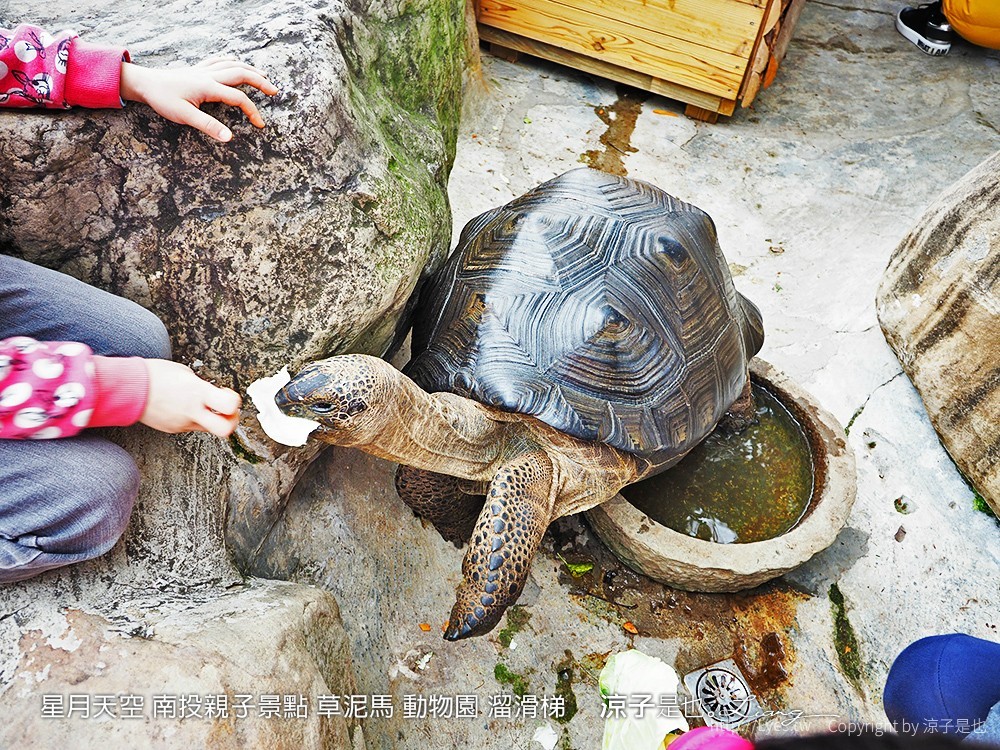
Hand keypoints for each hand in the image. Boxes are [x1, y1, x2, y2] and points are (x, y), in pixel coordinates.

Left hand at [119, 56, 278, 141]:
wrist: (145, 83)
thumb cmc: (163, 99)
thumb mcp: (185, 117)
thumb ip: (208, 126)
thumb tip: (229, 137)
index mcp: (208, 87)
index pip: (239, 98)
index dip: (253, 111)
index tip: (260, 124)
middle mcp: (209, 75)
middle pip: (241, 73)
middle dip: (260, 82)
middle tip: (274, 91)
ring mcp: (203, 70)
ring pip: (232, 64)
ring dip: (250, 70)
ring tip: (263, 76)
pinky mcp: (198, 69)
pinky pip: (219, 61)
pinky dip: (232, 61)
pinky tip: (236, 63)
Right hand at [140, 359, 241, 436]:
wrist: (127, 388)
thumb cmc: (153, 375)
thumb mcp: (185, 373)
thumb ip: (202, 386)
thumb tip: (210, 394)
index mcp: (197, 392)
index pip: (230, 405)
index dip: (236, 402)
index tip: (229, 395)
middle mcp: (191, 411)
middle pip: (225, 430)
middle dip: (232, 422)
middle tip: (229, 412)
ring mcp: (181, 423)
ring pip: (207, 428)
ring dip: (211, 418)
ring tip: (202, 405)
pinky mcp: (172, 429)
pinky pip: (190, 426)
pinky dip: (192, 418)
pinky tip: (183, 407)